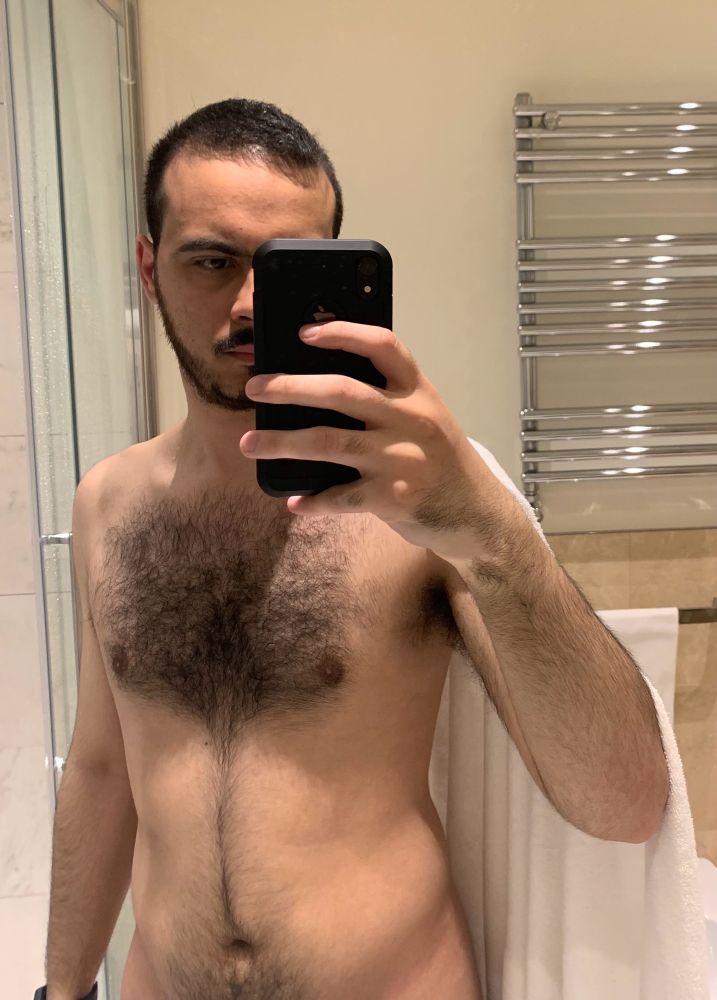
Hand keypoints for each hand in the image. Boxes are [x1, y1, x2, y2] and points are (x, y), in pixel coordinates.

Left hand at [240, 321, 514, 559]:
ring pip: (329, 442)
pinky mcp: (393, 497)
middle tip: (254, 388)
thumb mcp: (426, 419)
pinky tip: (295, 502)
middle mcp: (411, 420)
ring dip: (282, 442)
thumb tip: (317, 389)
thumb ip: (388, 401)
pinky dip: (313, 500)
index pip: (382, 346)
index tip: (304, 333)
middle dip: (290, 388)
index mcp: (418, 392)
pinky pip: (340, 496)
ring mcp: (401, 459)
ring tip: (249, 443)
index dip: (342, 333)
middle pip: (342, 392)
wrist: (477, 514)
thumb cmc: (441, 461)